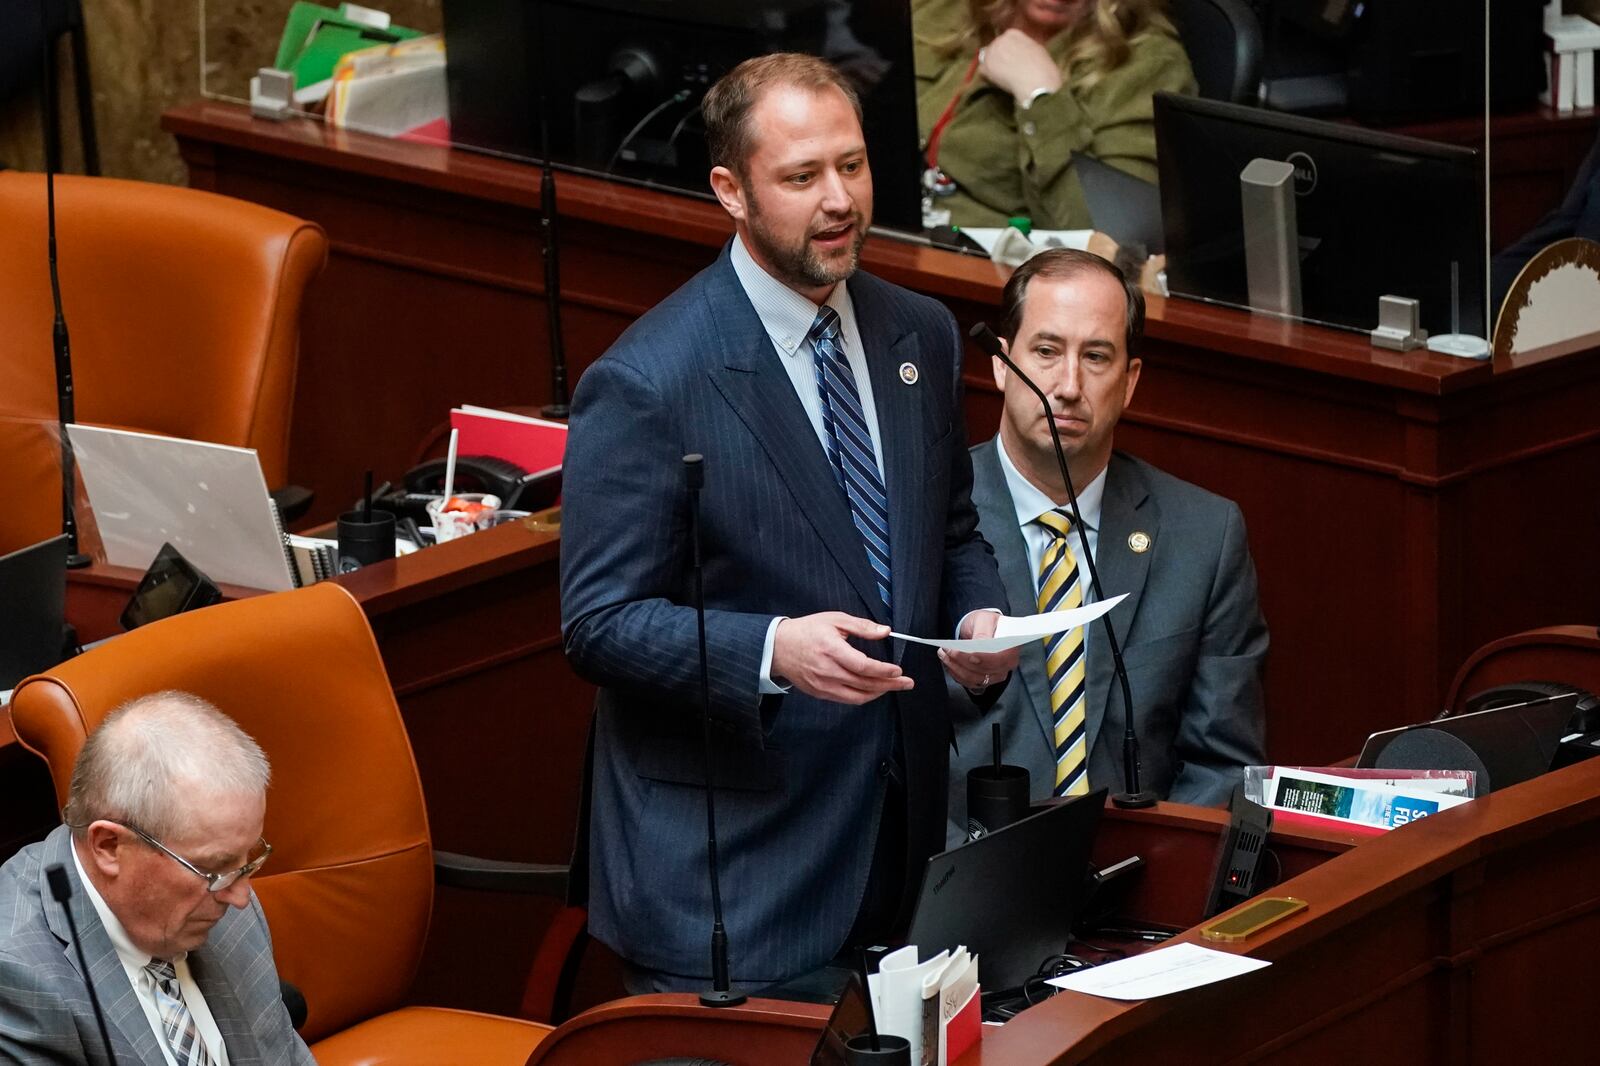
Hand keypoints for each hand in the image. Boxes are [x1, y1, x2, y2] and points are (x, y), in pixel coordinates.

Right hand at [772, 613, 912, 704]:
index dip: (883, 671)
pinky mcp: (820, 693)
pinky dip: (864, 696)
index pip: (863, 666)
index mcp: (831, 649)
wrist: (778, 647)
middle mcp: (827, 671)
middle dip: (890, 684)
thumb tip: (885, 631)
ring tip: (894, 687)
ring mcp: (823, 685)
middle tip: (907, 683)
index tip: (898, 670)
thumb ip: (861, 626)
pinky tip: (874, 691)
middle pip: (865, 684)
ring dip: (879, 693)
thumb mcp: (834, 619)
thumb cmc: (807, 630)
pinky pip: (847, 699)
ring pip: (858, 696)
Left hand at [939, 611, 1019, 690]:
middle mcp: (1006, 664)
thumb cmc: (985, 623)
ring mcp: (996, 674)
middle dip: (963, 661)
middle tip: (947, 649)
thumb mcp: (984, 620)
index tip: (970, 655)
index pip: (1000, 658)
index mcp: (1011, 648)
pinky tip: (948, 662)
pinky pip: (969, 683)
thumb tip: (980, 643)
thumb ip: (983, 632)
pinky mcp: (985, 680)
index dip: (985, 659)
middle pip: (985, 670)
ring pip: (975, 678)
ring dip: (956, 668)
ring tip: (944, 654)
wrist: (981, 628)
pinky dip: (956, 674)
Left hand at [978, 29, 1062, 102]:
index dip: (1008, 52)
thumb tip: (1020, 51)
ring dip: (993, 67)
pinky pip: (982, 72)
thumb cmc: (1043, 68)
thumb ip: (1024, 46)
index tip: (1013, 60)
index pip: (1005, 40)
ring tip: (1004, 77)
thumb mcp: (1036, 48)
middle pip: (995, 48)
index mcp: (1013, 33)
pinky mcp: (985, 66)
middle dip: (999, 58)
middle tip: (1008, 70)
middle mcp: (999, 39)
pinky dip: (988, 78)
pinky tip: (999, 83)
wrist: (1036, 82)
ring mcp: (990, 52)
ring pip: (987, 59)